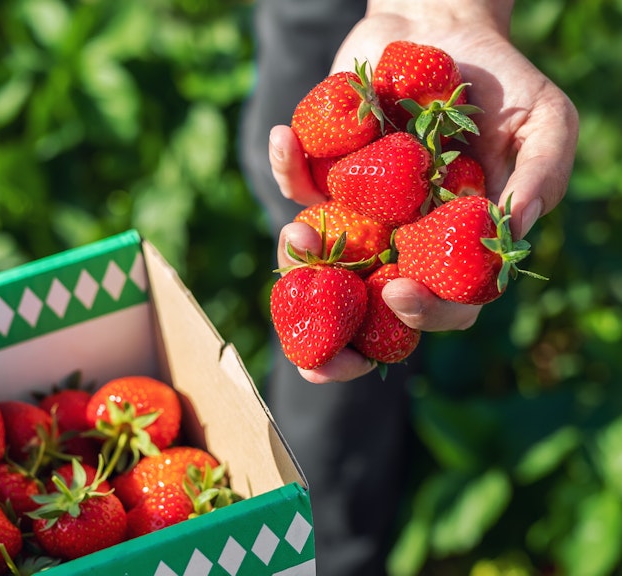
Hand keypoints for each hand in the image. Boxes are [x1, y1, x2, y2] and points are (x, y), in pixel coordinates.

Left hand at [269, 1, 578, 382]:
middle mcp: (402, 239)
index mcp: (453, 245)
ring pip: (321, 260)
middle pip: (369, 308)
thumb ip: (540, 174)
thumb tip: (513, 226)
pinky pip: (298, 184)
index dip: (423, 314)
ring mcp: (360, 211)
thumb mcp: (543, 120)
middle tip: (311, 359)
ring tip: (293, 235)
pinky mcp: (325, 175)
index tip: (397, 293)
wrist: (443, 26)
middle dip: (337, 343)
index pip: (443, 302)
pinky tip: (283, 137)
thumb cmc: (500, 79)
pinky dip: (286, 166)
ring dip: (298, 260)